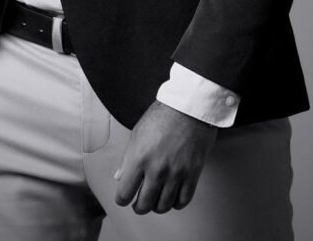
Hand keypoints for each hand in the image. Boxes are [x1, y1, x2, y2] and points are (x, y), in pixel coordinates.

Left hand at [114, 100, 217, 214]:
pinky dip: (176, 203)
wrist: (189, 106)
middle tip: (140, 201)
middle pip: (144, 205)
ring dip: (157, 205)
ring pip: (163, 206)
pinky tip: (172, 195)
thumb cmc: (162, 115)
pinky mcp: (192, 173)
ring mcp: (176, 173)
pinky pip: (182, 201)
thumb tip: (119, 178)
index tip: (125, 197)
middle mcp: (157, 169)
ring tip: (156, 198)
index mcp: (139, 158)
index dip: (122, 199)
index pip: (124, 194)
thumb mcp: (137, 132)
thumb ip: (127, 158)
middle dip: (139, 206)